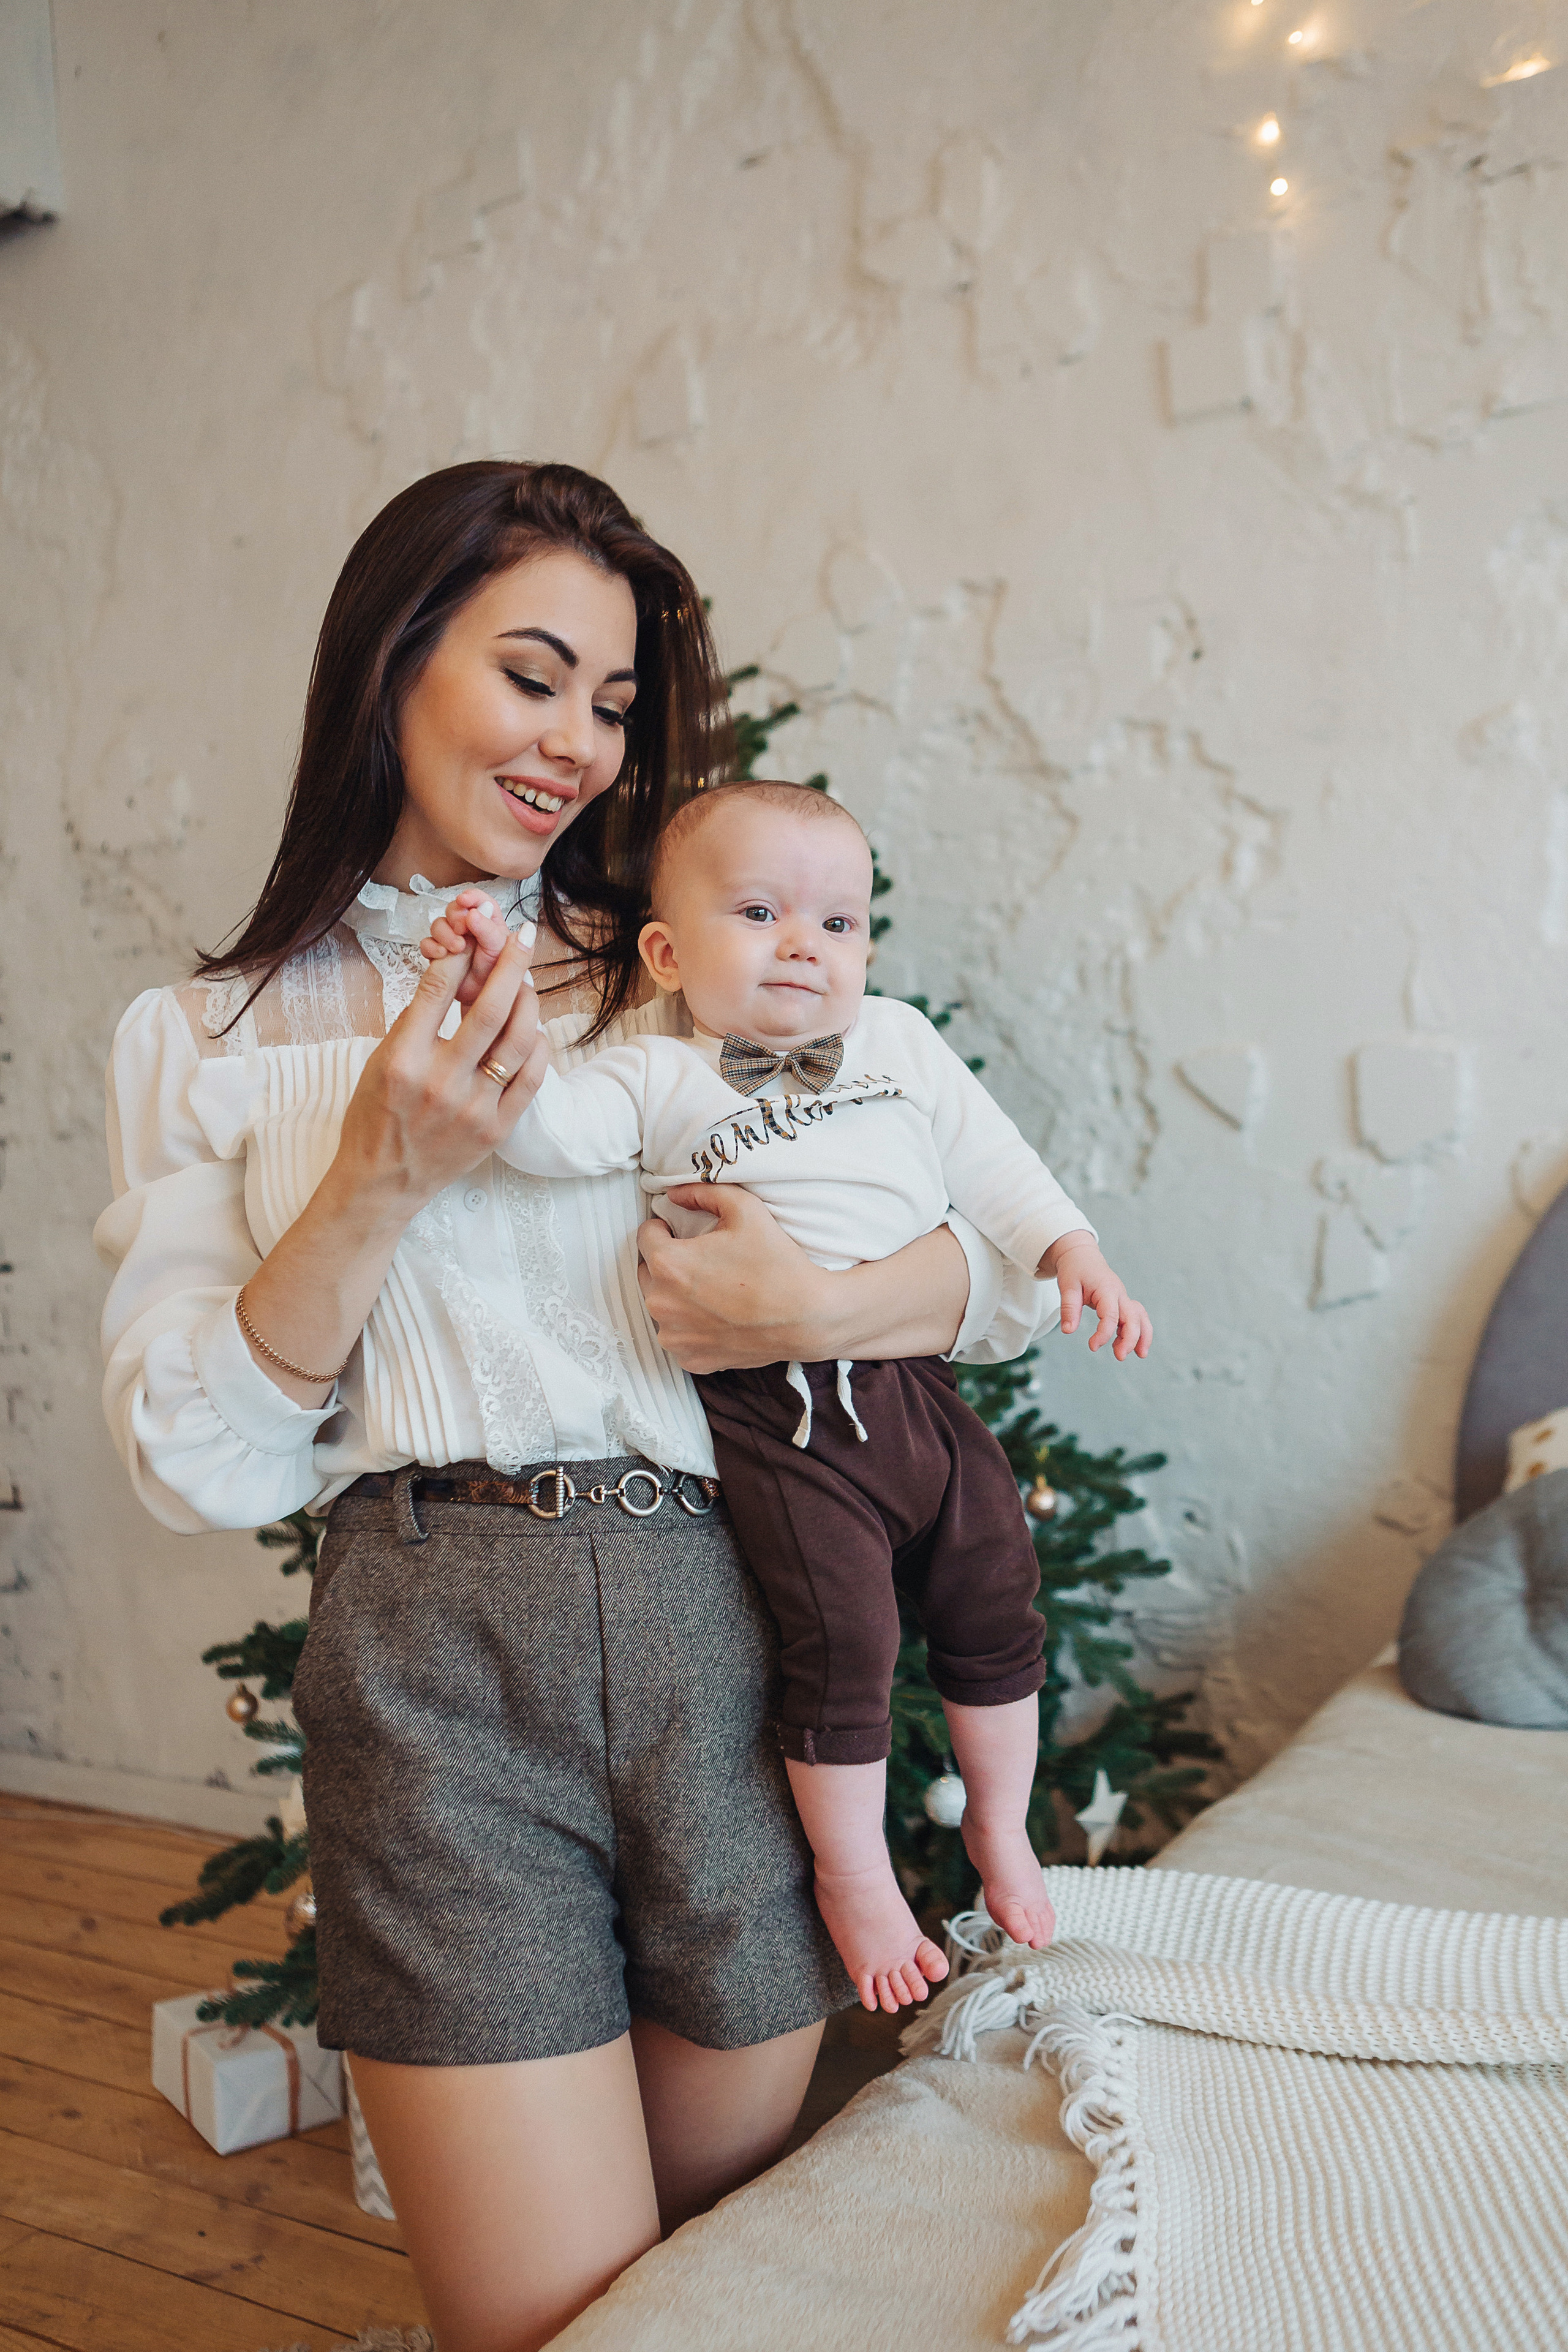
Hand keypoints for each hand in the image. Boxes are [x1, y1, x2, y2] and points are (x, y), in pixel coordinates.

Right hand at [327, 921, 546, 1219]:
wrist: (381, 1182)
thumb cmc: (375, 1115)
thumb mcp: (380, 1060)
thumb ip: (416, 1020)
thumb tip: (456, 969)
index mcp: (402, 1058)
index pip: (439, 987)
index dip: (461, 951)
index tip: (475, 932)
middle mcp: (440, 1082)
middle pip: (489, 1007)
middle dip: (510, 962)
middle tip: (522, 934)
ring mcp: (473, 1108)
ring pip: (518, 1039)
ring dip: (528, 1000)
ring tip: (527, 979)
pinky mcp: (496, 1129)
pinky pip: (531, 1077)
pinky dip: (536, 1045)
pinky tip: (532, 1028)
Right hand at [421, 889, 529, 1005]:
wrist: (485, 999)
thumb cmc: (497, 974)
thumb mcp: (499, 949)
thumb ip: (489, 929)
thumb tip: (477, 911)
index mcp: (488, 922)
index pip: (479, 900)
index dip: (471, 897)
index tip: (465, 900)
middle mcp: (469, 929)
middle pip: (455, 910)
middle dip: (455, 916)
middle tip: (461, 927)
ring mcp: (453, 941)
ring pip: (439, 926)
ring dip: (444, 933)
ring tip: (456, 947)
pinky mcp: (441, 955)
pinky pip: (429, 945)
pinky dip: (432, 947)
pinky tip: (441, 954)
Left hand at [636, 1184, 831, 1372]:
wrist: (807, 1317)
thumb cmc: (777, 1264)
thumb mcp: (744, 1209)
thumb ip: (703, 1192)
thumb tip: (675, 1194)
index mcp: (668, 1265)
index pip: (645, 1236)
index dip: (663, 1228)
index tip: (680, 1231)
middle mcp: (661, 1304)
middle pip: (648, 1273)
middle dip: (669, 1263)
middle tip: (703, 1261)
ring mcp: (674, 1337)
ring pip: (663, 1307)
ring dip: (677, 1296)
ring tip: (713, 1290)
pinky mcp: (691, 1359)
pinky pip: (680, 1336)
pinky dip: (693, 1327)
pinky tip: (719, 1317)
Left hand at [1041, 1234, 1152, 1361]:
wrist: (1082, 1255)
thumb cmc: (1074, 1270)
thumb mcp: (1067, 1286)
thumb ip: (1069, 1308)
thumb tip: (1068, 1331)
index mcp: (1106, 1289)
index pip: (1111, 1315)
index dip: (1104, 1333)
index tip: (1092, 1346)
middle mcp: (1119, 1294)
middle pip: (1133, 1318)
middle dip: (1130, 1339)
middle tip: (1119, 1357)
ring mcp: (1123, 1298)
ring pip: (1140, 1317)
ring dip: (1142, 1336)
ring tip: (1140, 1355)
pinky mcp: (1122, 1303)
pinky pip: (1136, 1318)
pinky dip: (1137, 1332)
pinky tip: (1130, 1346)